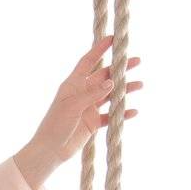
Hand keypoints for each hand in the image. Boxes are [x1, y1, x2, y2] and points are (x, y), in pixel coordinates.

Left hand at [19, 34, 143, 184]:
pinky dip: (121, 114)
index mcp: (73, 84)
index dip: (99, 49)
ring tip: (140, 85)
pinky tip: (133, 111)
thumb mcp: (73, 106)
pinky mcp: (93, 123)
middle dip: (120, 69)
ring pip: (110, 95)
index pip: (88, 61)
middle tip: (136, 61)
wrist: (50, 151)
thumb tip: (112, 82)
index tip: (113, 38)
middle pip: (104, 76)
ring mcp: (88, 108)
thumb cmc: (55, 125)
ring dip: (124, 90)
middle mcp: (82, 93)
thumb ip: (92, 94)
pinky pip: (111, 116)